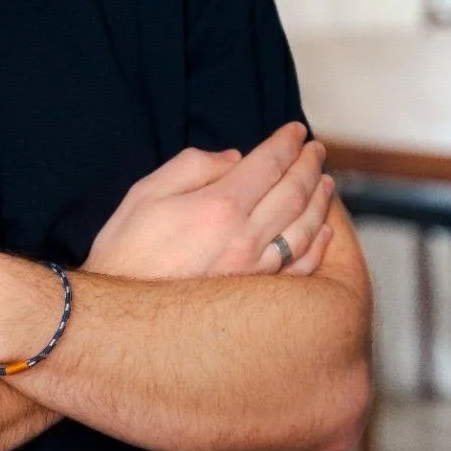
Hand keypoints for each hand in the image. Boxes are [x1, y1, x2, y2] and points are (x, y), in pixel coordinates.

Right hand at [81, 122, 333, 279]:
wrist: (123, 321)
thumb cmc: (126, 251)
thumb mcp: (146, 193)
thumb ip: (192, 166)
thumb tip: (235, 159)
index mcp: (220, 206)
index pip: (268, 164)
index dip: (286, 143)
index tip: (296, 130)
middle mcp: (247, 238)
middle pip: (294, 193)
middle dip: (309, 166)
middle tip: (317, 149)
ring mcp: (257, 272)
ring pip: (305, 229)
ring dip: (321, 201)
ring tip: (326, 183)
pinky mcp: (260, 301)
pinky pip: (302, 269)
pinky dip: (319, 246)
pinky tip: (324, 232)